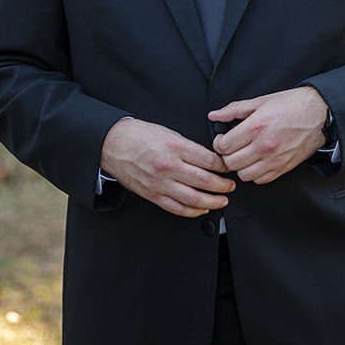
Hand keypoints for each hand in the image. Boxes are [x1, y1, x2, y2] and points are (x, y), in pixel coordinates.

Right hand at [99, 117, 234, 217]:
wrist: (113, 145)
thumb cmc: (139, 136)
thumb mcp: (168, 132)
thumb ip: (188, 147)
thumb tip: (209, 158)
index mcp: (174, 147)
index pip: (208, 160)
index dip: (223, 166)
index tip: (228, 167)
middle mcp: (168, 166)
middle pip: (204, 181)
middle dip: (222, 186)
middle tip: (231, 186)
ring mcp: (160, 183)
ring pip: (193, 199)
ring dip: (212, 202)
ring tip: (222, 200)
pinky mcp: (153, 195)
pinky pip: (177, 208)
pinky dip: (193, 211)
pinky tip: (203, 209)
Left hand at [207, 86, 328, 184]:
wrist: (318, 114)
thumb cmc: (292, 105)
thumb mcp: (260, 101)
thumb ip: (234, 109)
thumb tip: (214, 115)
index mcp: (256, 127)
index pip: (224, 146)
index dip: (219, 143)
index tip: (223, 139)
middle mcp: (264, 146)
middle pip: (231, 163)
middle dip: (227, 156)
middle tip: (232, 147)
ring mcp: (274, 159)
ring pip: (244, 175)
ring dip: (240, 166)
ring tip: (244, 155)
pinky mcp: (283, 168)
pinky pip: (260, 180)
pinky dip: (255, 174)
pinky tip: (257, 161)